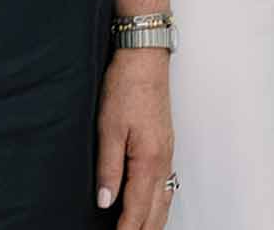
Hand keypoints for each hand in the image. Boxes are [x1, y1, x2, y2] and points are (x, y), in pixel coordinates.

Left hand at [95, 48, 174, 227]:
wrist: (145, 60)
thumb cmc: (127, 87)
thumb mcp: (108, 128)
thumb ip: (108, 168)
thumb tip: (106, 201)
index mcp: (148, 160)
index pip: (137, 209)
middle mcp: (163, 160)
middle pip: (156, 211)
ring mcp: (168, 153)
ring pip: (165, 200)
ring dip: (154, 222)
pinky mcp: (166, 145)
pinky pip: (168, 184)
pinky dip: (161, 204)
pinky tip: (154, 206)